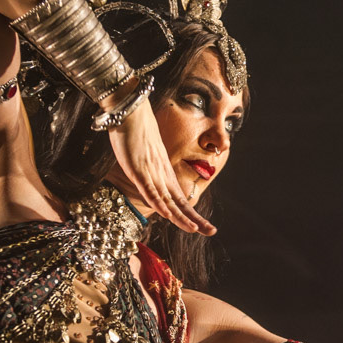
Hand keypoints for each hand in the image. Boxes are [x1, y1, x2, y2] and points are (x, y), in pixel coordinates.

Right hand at [108, 97, 216, 234]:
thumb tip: (149, 177)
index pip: (180, 199)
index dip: (191, 215)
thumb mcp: (143, 155)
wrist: (130, 110)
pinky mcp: (139, 170)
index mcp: (163, 173)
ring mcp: (151, 173)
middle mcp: (161, 175)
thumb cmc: (135, 131)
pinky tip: (168, 216)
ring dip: (182, 217)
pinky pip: (151, 191)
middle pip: (180, 203)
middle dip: (195, 220)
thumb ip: (147, 168)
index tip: (203, 227)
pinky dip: (160, 205)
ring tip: (196, 230)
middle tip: (212, 232)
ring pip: (169, 201)